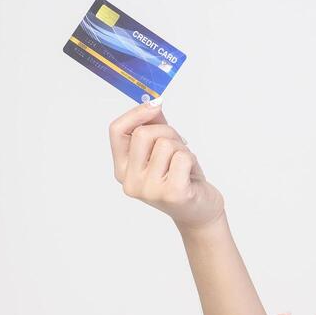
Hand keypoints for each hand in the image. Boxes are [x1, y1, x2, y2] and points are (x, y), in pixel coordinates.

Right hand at [108, 99, 225, 230]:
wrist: (199, 210)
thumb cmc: (181, 177)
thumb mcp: (163, 149)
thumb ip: (153, 126)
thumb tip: (152, 104)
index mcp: (122, 169)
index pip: (116, 131)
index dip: (136, 113)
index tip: (155, 106)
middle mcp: (130, 182)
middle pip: (143, 133)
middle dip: (166, 131)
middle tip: (177, 146)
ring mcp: (149, 190)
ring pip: (165, 144)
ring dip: (181, 149)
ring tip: (184, 165)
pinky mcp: (171, 194)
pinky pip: (182, 157)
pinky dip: (191, 159)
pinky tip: (189, 174)